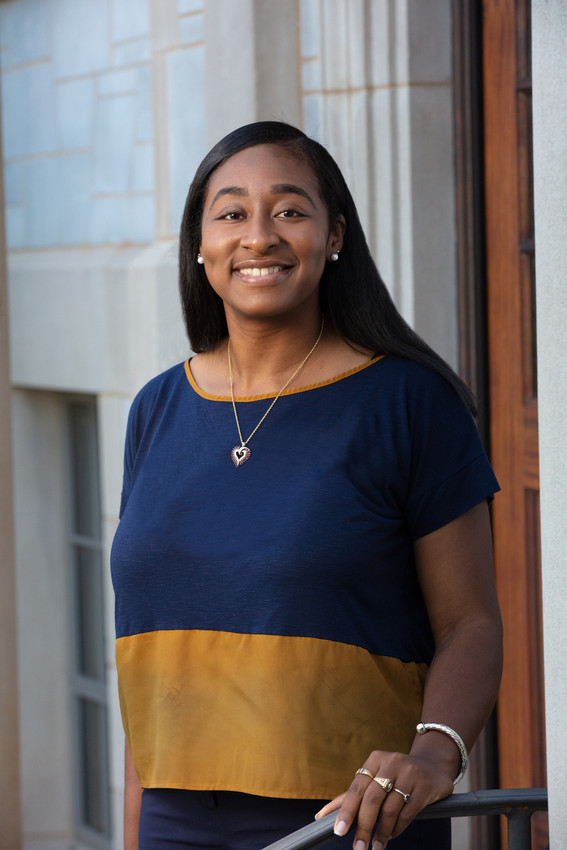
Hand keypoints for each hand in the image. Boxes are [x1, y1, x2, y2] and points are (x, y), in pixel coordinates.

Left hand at [314, 750, 453, 849]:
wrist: (432, 766)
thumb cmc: (395, 775)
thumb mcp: (374, 778)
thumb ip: (350, 796)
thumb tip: (321, 816)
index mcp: (375, 759)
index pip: (356, 787)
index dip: (346, 810)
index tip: (338, 831)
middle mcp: (392, 762)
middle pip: (372, 799)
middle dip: (363, 827)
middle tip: (358, 848)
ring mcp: (410, 773)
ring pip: (390, 809)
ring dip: (381, 832)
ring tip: (376, 845)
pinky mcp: (425, 786)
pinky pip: (407, 813)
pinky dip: (397, 828)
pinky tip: (391, 835)